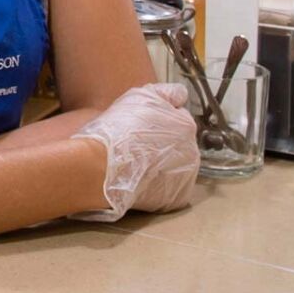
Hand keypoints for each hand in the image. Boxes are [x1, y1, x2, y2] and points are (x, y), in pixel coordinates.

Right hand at [69, 83, 199, 220]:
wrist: (100, 168)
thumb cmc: (117, 131)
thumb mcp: (141, 96)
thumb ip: (167, 93)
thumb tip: (180, 96)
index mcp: (186, 125)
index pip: (179, 119)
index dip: (159, 120)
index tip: (142, 126)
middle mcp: (193, 151)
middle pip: (179, 145)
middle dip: (163, 145)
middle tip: (136, 147)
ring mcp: (186, 178)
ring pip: (175, 168)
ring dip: (161, 166)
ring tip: (135, 166)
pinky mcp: (175, 199)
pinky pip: (169, 190)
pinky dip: (157, 188)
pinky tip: (140, 182)